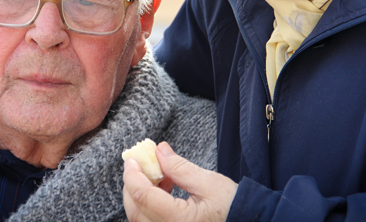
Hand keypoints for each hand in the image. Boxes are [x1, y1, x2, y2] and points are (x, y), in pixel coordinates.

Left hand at [123, 141, 237, 221]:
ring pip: (140, 218)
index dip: (133, 175)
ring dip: (141, 194)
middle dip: (133, 184)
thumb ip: (179, 167)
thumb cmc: (233, 207)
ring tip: (160, 176)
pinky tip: (164, 189)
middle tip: (140, 163)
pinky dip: (149, 204)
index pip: (143, 197)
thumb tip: (158, 151)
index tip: (131, 158)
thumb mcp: (209, 183)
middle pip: (135, 211)